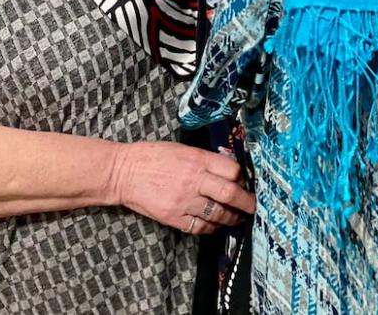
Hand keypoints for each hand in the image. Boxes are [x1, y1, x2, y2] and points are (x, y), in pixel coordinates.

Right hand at [109, 141, 255, 234]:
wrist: (123, 172)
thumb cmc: (152, 156)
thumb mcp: (183, 149)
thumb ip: (205, 160)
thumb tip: (227, 169)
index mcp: (198, 160)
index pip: (233, 171)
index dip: (242, 178)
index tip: (244, 183)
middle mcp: (194, 180)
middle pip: (230, 194)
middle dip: (247, 203)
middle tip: (253, 207)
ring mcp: (184, 201)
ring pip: (218, 214)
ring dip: (231, 218)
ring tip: (236, 218)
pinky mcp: (173, 217)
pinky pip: (199, 227)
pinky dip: (210, 227)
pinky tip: (214, 225)